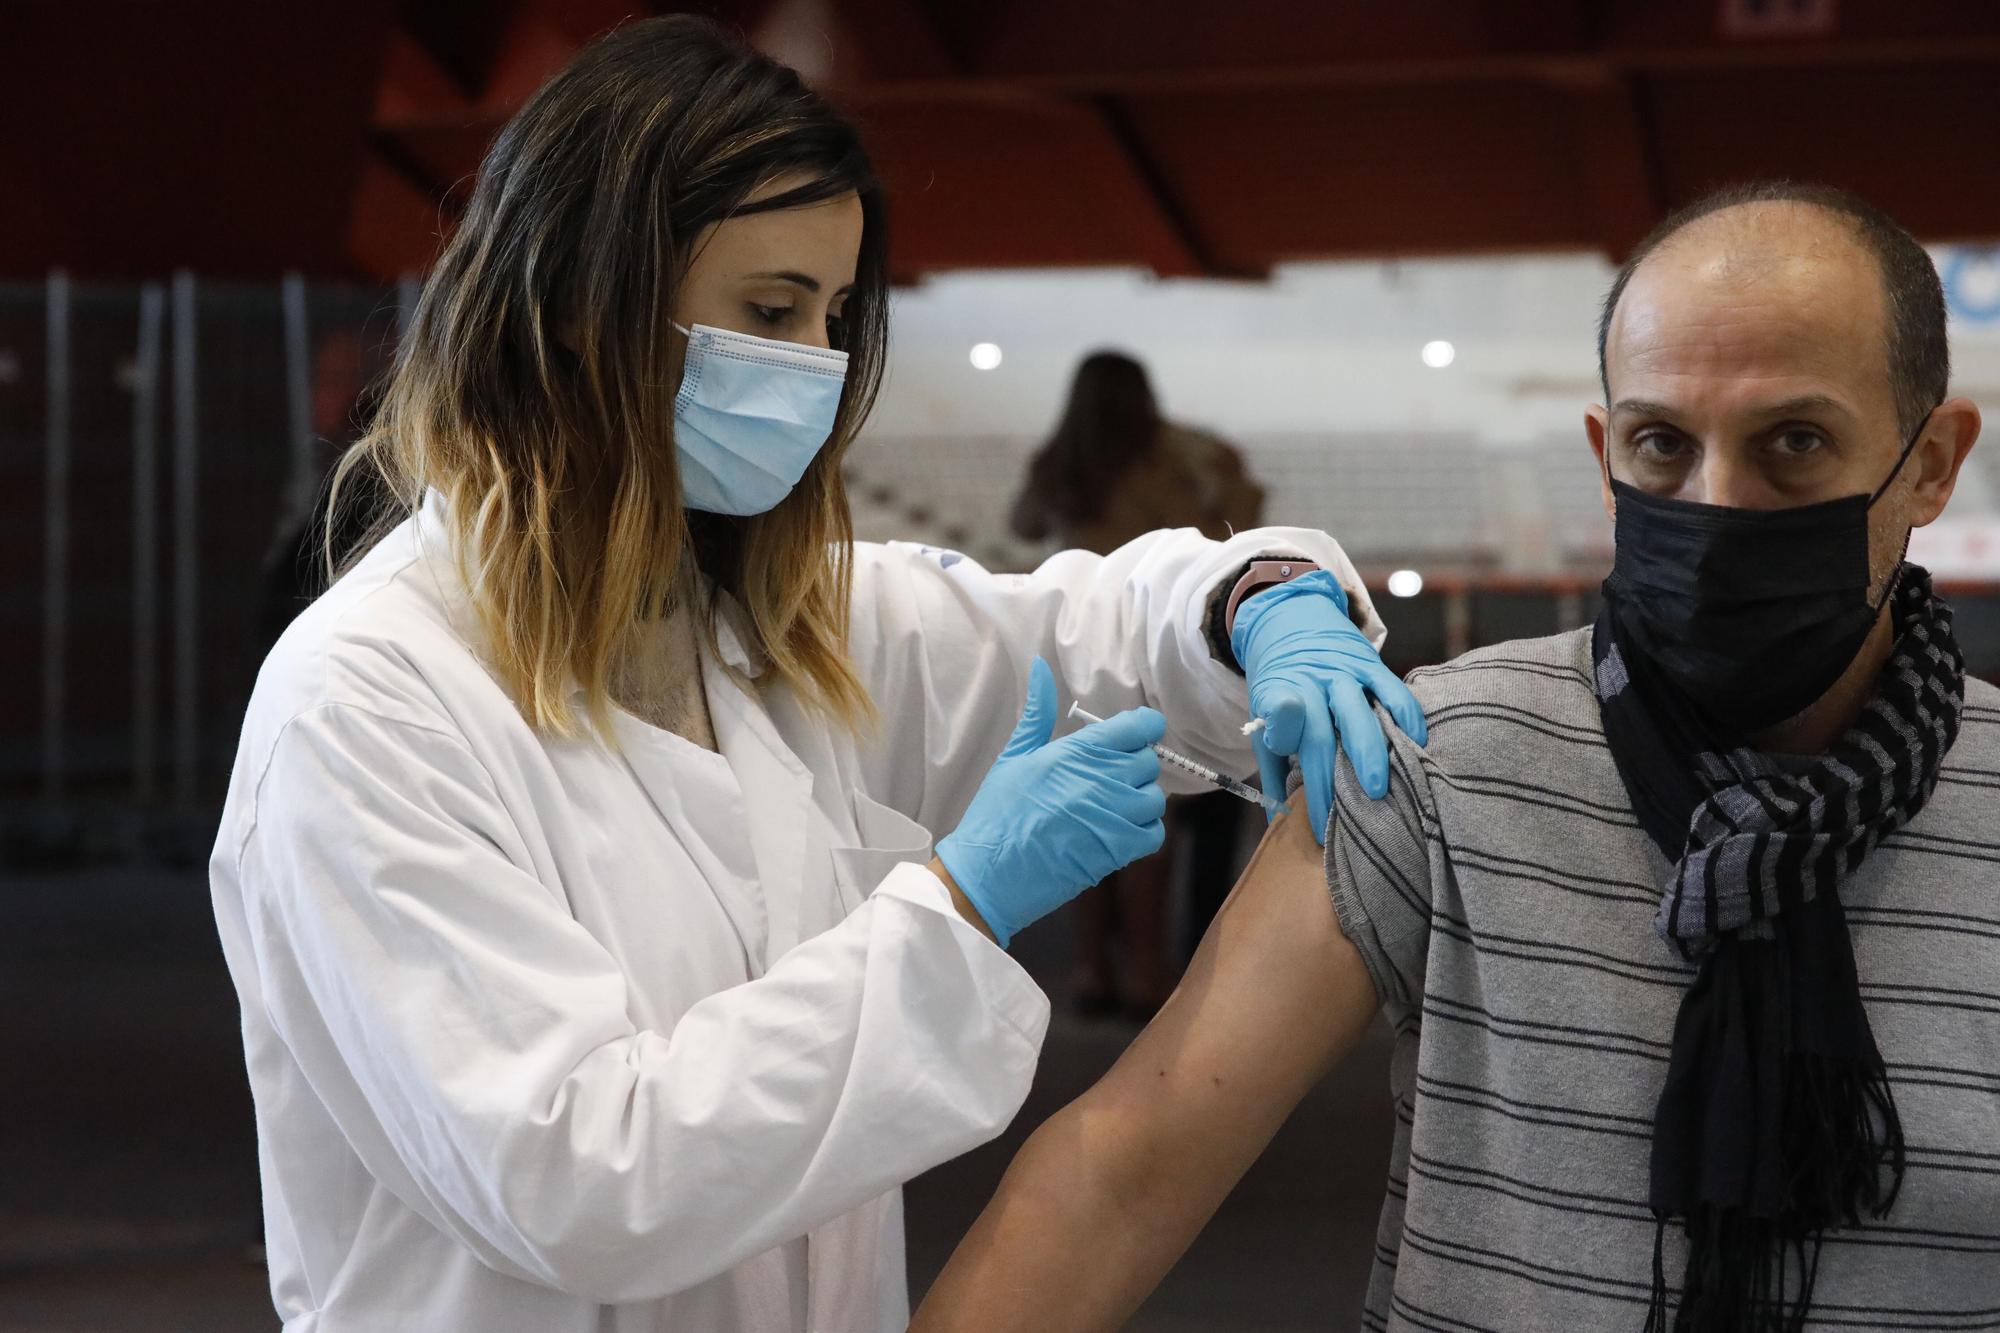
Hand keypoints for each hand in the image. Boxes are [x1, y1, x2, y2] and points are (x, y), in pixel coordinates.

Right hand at [936, 658, 1167, 948]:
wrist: (990, 872)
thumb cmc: (998, 814)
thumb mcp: (1014, 756)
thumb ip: (1038, 712)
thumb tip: (1040, 667)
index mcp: (1077, 752)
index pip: (1138, 726)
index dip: (1142, 728)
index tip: (1132, 736)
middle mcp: (1102, 779)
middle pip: (1148, 760)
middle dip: (1133, 766)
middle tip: (1106, 778)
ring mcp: (1114, 815)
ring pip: (1154, 797)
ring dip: (1138, 799)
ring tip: (1109, 806)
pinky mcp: (1119, 850)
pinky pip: (1154, 832)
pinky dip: (1143, 831)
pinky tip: (1117, 830)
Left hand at [1231, 570, 1425, 842]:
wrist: (1292, 620)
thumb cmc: (1281, 684)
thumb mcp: (1262, 717)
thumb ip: (1272, 766)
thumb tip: (1276, 823)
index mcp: (1276, 693)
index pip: (1279, 717)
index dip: (1284, 733)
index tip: (1287, 756)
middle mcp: (1310, 683)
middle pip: (1320, 732)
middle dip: (1328, 776)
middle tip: (1338, 816)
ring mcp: (1342, 672)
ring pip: (1358, 713)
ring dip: (1368, 752)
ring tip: (1378, 788)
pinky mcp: (1370, 663)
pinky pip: (1392, 690)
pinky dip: (1406, 716)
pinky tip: (1417, 743)